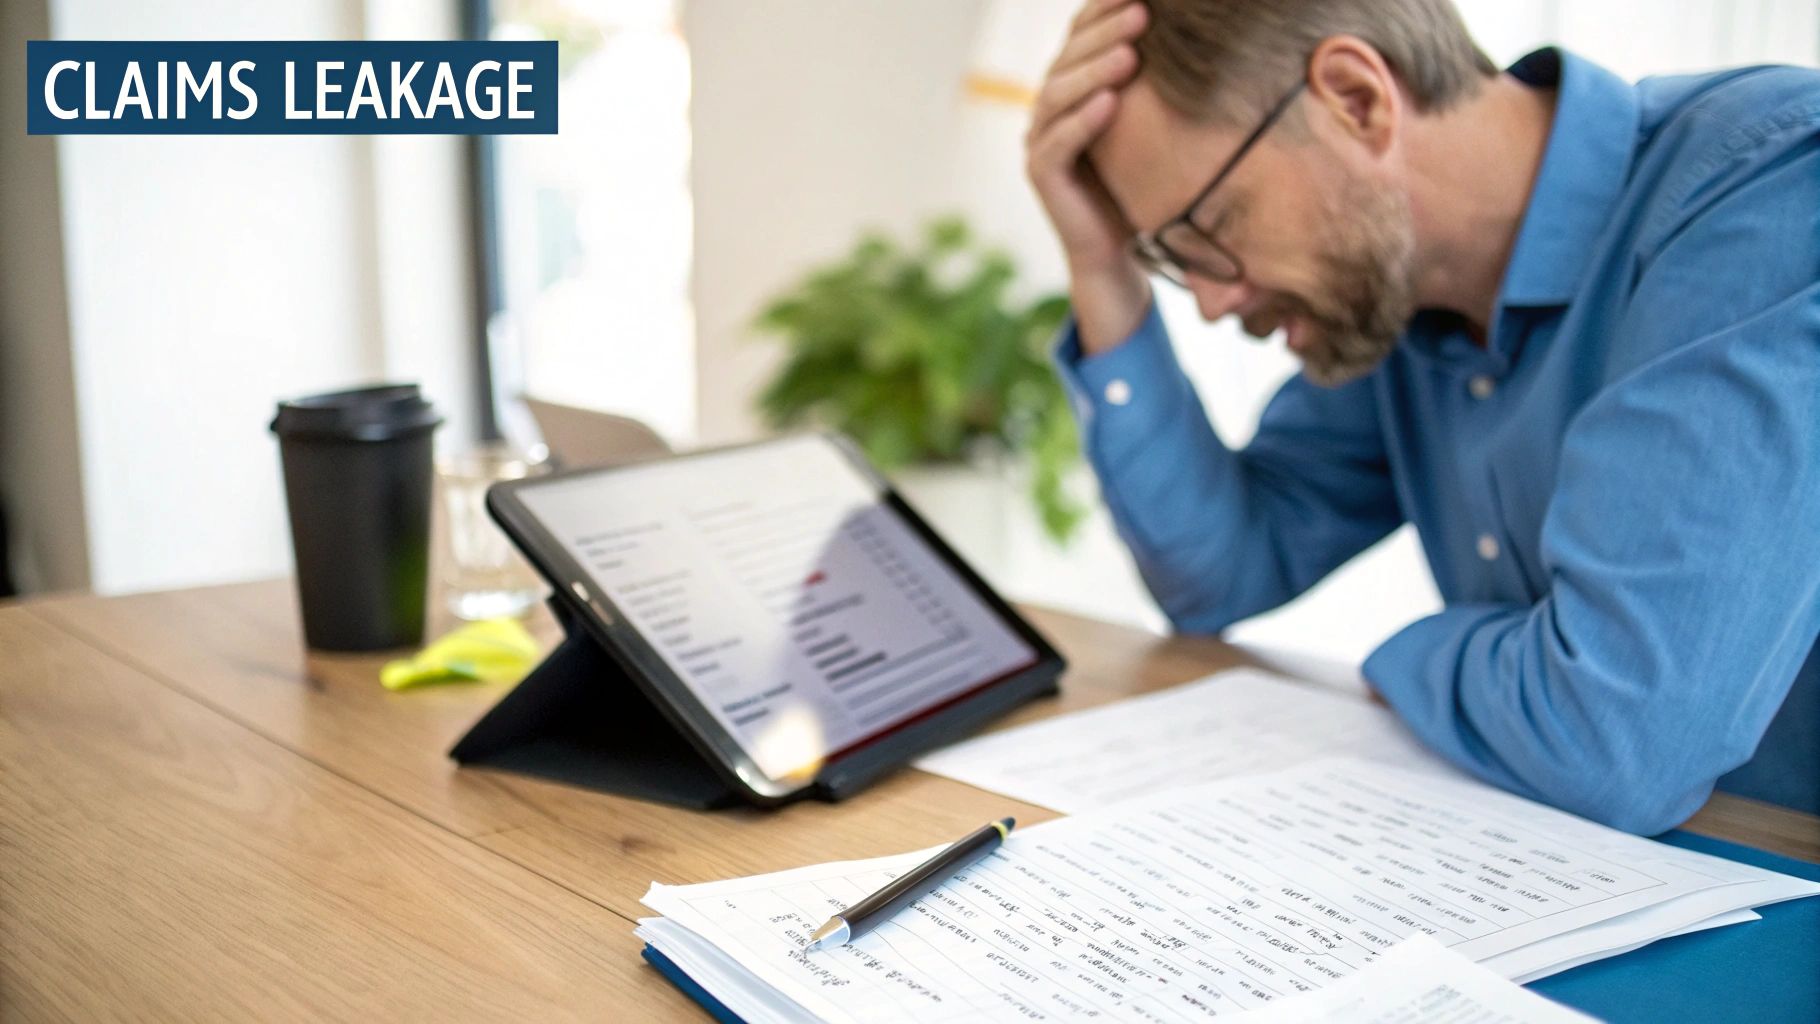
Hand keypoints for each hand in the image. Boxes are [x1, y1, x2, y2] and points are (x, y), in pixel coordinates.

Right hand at [1026, 0, 1153, 353]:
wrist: (1116, 251)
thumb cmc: (1137, 182)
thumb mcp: (1147, 125)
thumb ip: (1149, 83)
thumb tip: (1184, 33)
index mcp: (1071, 88)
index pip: (1080, 36)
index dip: (1103, 10)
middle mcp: (1048, 107)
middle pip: (1068, 58)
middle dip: (1104, 33)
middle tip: (1142, 14)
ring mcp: (1039, 139)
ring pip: (1058, 94)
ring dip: (1094, 71)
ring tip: (1130, 55)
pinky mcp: (1041, 173)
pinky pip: (1058, 142)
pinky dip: (1083, 121)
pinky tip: (1111, 103)